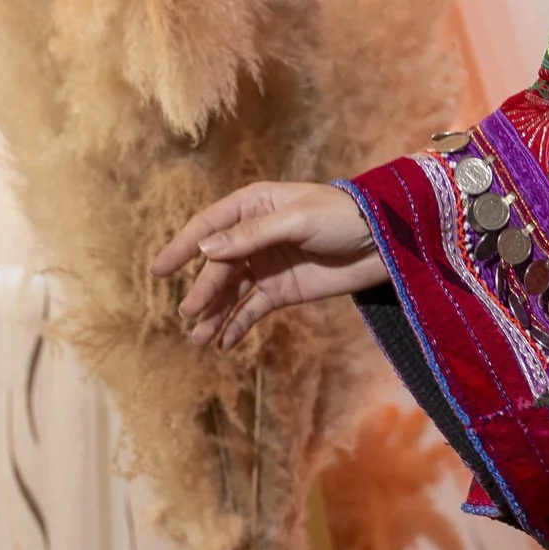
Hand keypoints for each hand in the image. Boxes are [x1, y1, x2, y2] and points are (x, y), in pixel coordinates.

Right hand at [155, 182, 380, 349]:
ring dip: (214, 313)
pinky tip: (223, 343)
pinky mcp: (283, 290)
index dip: (183, 247)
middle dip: (204, 290)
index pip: (208, 227)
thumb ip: (252, 235)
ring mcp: (267, 264)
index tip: (160, 269)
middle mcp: (253, 236)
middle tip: (189, 313)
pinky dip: (237, 326)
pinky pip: (252, 309)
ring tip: (198, 338)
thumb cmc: (344, 218)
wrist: (388, 243)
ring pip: (231, 291)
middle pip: (218, 265)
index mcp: (253, 206)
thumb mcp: (298, 220)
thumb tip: (206, 248)